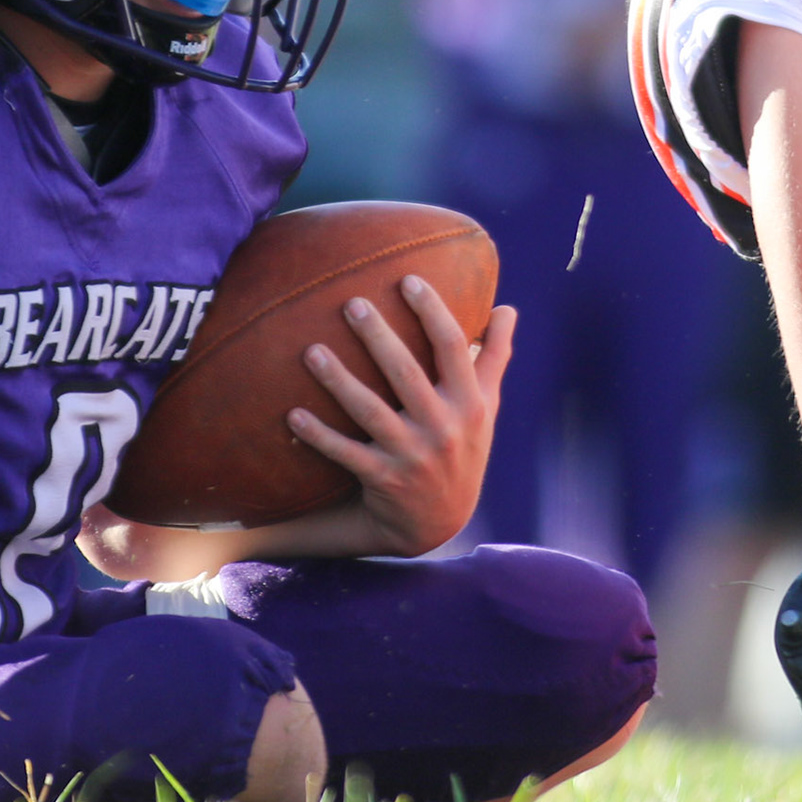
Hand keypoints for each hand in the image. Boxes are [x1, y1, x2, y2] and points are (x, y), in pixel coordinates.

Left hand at [287, 274, 515, 557]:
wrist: (439, 521)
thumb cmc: (464, 448)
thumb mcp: (487, 406)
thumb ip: (495, 357)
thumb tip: (508, 308)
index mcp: (470, 403)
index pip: (453, 347)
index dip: (432, 311)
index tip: (408, 279)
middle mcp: (444, 428)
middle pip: (406, 373)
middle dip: (378, 337)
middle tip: (352, 303)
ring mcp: (412, 455)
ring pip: (370, 411)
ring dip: (339, 381)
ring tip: (311, 351)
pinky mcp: (383, 478)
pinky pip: (345, 453)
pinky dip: (318, 435)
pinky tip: (293, 414)